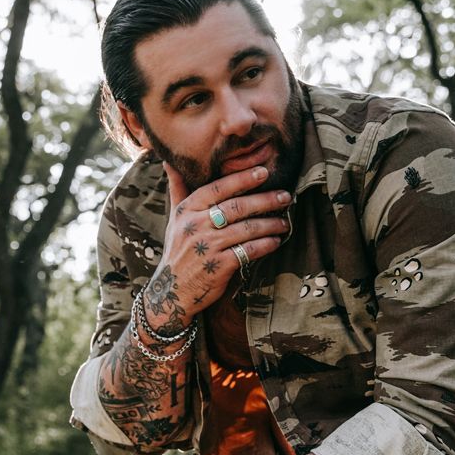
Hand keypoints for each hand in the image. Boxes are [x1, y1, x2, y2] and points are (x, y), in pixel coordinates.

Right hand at [138, 163, 289, 336]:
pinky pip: (248, 251)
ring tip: (285, 222)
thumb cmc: (178, 250)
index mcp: (186, 210)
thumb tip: (169, 162)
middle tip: (285, 196)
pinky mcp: (219, 266)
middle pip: (236, 207)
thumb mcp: (174, 219)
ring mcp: (208, 246)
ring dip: (270, 224)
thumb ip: (178, 189)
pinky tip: (276, 241)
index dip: (242, 179)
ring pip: (246, 229)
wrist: (171, 291)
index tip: (263, 172)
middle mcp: (196, 225)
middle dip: (265, 200)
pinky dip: (265, 245)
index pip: (218, 188)